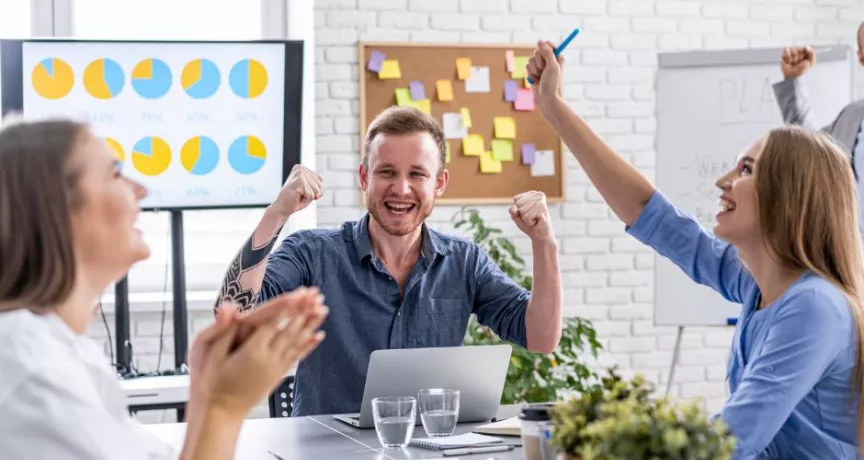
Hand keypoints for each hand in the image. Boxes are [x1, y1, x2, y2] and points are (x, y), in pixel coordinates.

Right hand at [193, 288, 327, 417]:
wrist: (223, 412)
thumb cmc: (214, 384)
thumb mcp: (212, 355)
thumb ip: (223, 330)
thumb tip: (227, 308)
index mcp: (252, 350)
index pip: (273, 322)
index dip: (287, 307)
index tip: (299, 294)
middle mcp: (268, 358)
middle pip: (290, 330)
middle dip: (304, 311)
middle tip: (317, 297)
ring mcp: (275, 367)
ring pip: (298, 341)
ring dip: (311, 325)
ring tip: (323, 311)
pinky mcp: (278, 374)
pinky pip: (297, 356)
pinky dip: (308, 345)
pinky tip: (318, 336)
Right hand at [271, 165, 322, 217]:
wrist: (282, 208)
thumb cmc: (296, 200)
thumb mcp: (311, 192)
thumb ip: (319, 188)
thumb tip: (317, 193)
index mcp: (302, 168)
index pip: (320, 180)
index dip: (314, 191)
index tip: (302, 191)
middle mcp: (300, 168)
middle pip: (320, 185)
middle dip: (312, 194)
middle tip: (299, 195)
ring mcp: (299, 173)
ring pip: (316, 190)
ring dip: (308, 197)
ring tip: (298, 196)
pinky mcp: (298, 181)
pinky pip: (311, 195)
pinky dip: (305, 199)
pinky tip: (296, 197)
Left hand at [509, 191, 553, 241]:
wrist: (539, 235)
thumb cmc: (528, 224)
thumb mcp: (516, 216)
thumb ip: (512, 210)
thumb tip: (516, 209)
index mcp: (532, 193)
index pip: (516, 199)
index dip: (518, 209)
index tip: (526, 213)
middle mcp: (538, 194)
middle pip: (519, 203)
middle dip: (522, 214)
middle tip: (531, 217)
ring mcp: (541, 201)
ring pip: (522, 210)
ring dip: (526, 218)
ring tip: (534, 219)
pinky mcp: (543, 209)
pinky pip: (527, 216)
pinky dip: (529, 221)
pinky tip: (537, 220)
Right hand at [527, 40, 564, 115]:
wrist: (547, 101)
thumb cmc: (553, 85)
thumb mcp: (552, 66)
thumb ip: (547, 52)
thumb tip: (540, 41)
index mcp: (558, 57)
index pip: (548, 45)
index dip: (544, 49)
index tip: (545, 55)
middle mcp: (550, 61)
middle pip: (537, 51)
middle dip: (538, 61)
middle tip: (543, 70)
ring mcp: (541, 68)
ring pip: (531, 59)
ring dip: (533, 69)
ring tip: (540, 77)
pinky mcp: (534, 73)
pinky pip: (527, 67)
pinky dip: (530, 74)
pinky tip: (535, 81)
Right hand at [781, 46, 814, 79]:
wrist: (792, 75)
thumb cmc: (802, 69)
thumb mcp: (811, 62)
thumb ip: (812, 53)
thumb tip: (806, 46)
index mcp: (806, 51)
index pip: (805, 48)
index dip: (804, 55)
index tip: (804, 60)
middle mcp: (798, 49)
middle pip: (799, 49)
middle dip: (798, 58)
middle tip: (797, 63)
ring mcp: (791, 51)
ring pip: (792, 50)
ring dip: (792, 59)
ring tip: (793, 63)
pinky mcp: (784, 53)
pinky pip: (786, 50)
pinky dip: (787, 57)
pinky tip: (788, 61)